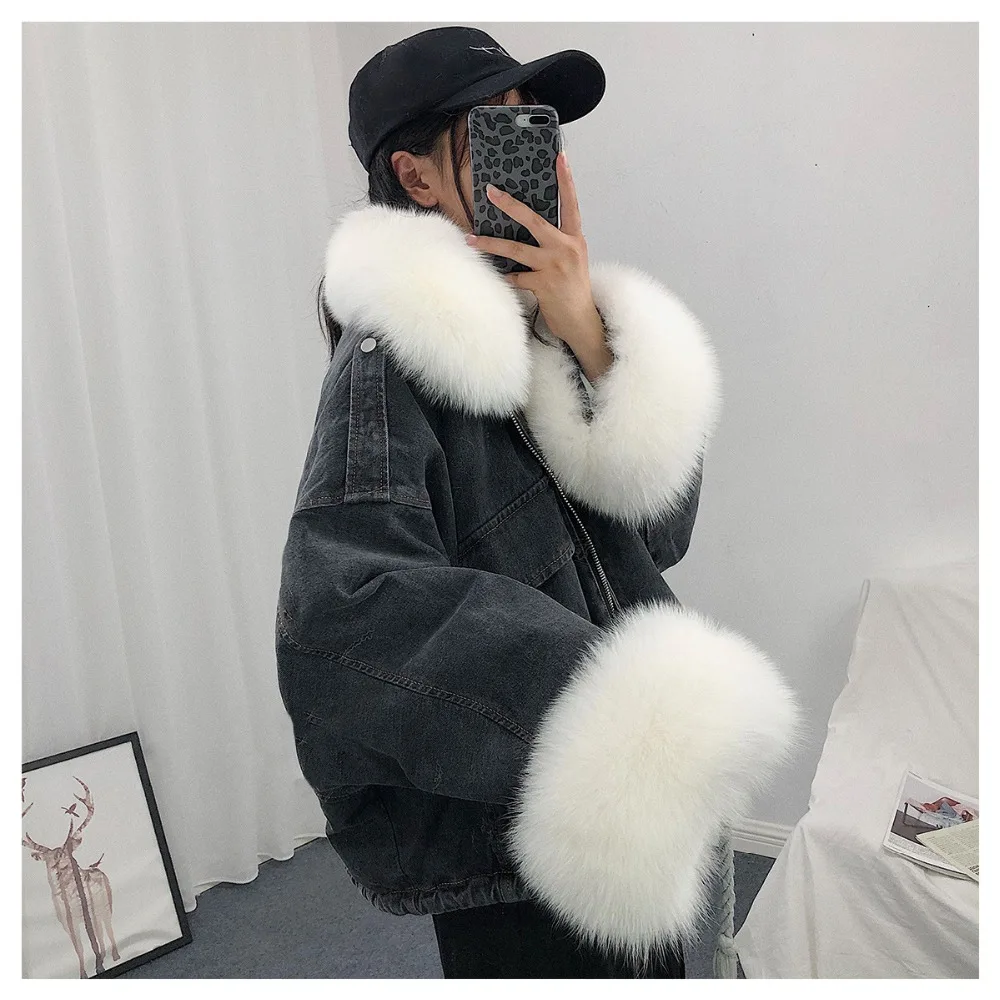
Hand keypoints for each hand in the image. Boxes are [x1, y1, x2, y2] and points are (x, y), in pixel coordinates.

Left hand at [464, 151, 608, 368]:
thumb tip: (529, 227)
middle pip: (534, 220)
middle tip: (491, 192)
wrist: (581, 320)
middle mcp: (566, 248)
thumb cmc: (573, 289)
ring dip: (490, 244)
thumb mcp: (572, 259)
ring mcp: (554, 266)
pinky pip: (515, 276)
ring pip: (516, 249)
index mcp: (574, 238)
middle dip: (510, 205)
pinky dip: (505, 276)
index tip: (559, 156)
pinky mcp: (543, 284)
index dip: (566, 180)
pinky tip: (499, 276)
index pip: (571, 203)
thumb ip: (556, 242)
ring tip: (471, 239)